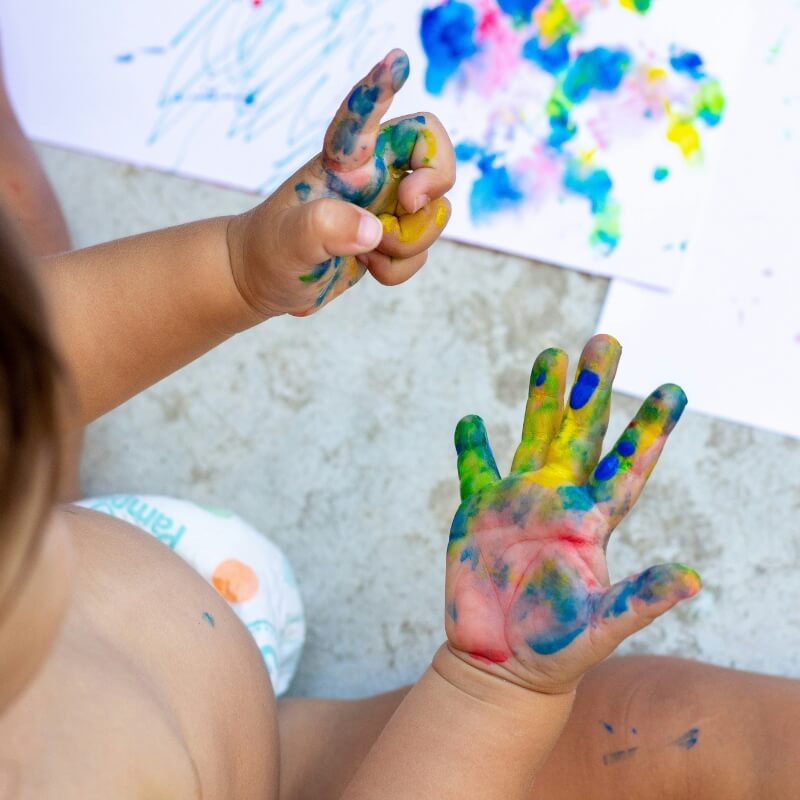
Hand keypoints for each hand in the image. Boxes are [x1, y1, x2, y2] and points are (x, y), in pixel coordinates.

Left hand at [227, 49, 454, 317]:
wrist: (265, 282)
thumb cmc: (268, 250)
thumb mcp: (287, 241)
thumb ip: (324, 228)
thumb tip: (373, 230)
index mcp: (343, 160)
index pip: (366, 114)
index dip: (382, 87)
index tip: (396, 59)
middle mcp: (372, 175)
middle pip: (433, 153)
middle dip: (435, 181)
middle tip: (407, 204)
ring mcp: (384, 207)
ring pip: (433, 214)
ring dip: (410, 242)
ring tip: (366, 254)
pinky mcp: (390, 239)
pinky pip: (421, 250)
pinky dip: (401, 268)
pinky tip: (367, 266)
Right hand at [444, 335, 700, 693]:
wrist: (500, 662)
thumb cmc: (555, 649)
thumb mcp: (601, 627)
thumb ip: (640, 599)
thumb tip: (693, 578)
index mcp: (592, 522)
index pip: (627, 466)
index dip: (650, 430)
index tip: (675, 390)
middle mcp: (559, 501)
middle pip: (580, 433)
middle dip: (592, 387)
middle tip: (604, 340)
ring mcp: (518, 503)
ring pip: (532, 437)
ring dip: (540, 397)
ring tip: (551, 354)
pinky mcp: (478, 513)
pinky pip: (475, 470)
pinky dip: (471, 446)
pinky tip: (471, 420)